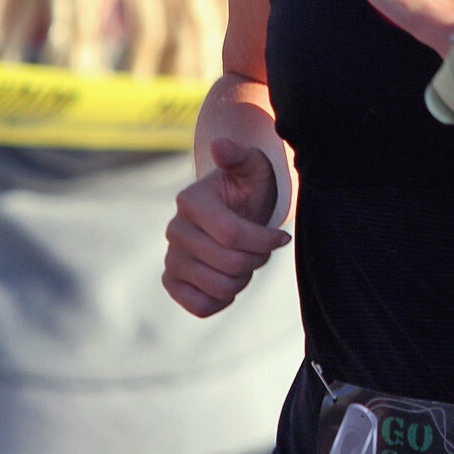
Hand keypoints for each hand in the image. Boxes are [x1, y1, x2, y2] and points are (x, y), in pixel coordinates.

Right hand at [163, 138, 289, 317]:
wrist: (231, 212)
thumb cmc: (247, 189)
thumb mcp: (252, 168)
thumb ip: (240, 156)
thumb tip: (220, 146)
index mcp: (190, 201)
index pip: (233, 235)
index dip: (265, 241)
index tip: (282, 236)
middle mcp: (174, 230)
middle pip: (230, 264)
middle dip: (258, 259)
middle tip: (262, 248)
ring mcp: (171, 258)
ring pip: (220, 287)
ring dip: (243, 278)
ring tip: (245, 260)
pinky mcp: (171, 282)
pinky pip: (201, 307)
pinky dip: (223, 299)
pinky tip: (230, 279)